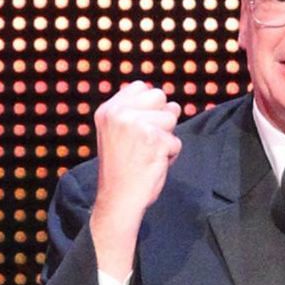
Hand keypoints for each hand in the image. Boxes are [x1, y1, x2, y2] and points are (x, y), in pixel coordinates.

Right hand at [89, 81, 182, 279]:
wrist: (118, 198)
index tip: (141, 126)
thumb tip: (168, 102)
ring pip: (172, 117)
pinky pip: (176, 141)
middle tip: (146, 141)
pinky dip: (170, 155)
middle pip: (160, 97)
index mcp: (108, 110)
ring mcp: (136, 124)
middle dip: (162, 118)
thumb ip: (134, 113)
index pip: (141, 87)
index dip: (150, 105)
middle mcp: (120, 113)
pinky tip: (153, 163)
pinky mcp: (154, 139)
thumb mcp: (117, 132)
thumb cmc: (122, 168)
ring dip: (166, 137)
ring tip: (148, 153)